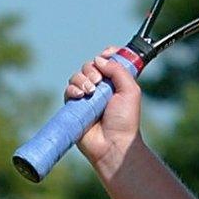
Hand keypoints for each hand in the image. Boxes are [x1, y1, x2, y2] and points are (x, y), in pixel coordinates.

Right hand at [65, 46, 142, 171]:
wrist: (113, 143)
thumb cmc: (125, 120)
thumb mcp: (130, 90)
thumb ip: (118, 71)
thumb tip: (99, 59)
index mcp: (116, 82)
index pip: (109, 60)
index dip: (106, 54)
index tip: (106, 54)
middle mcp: (101, 87)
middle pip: (91, 66)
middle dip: (92, 70)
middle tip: (98, 83)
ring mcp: (87, 96)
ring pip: (78, 76)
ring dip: (82, 80)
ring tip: (90, 92)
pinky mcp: (75, 106)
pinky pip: (68, 90)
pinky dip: (72, 88)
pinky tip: (80, 95)